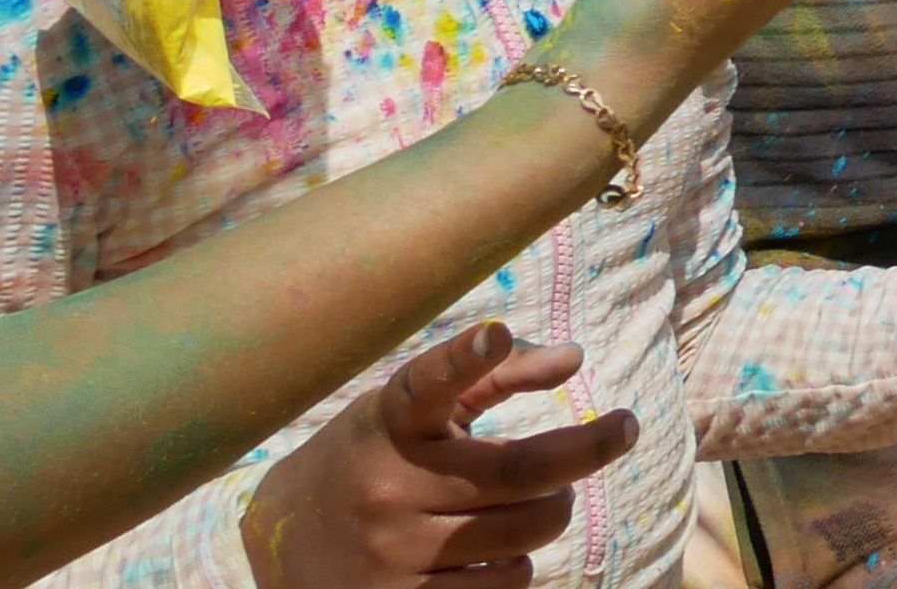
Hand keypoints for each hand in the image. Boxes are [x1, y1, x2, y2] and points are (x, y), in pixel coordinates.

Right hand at [239, 324, 633, 588]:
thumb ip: (496, 376)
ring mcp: (393, 550)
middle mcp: (390, 485)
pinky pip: (502, 585)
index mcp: (392, 423)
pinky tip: (501, 550)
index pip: (426, 384)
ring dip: (553, 511)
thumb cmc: (376, 457)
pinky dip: (519, 565)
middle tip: (616, 433)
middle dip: (586, 451)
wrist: (281, 541)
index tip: (495, 334)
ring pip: (524, 535)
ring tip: (544, 500)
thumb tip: (575, 358)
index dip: (463, 358)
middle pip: (520, 473)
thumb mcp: (417, 409)